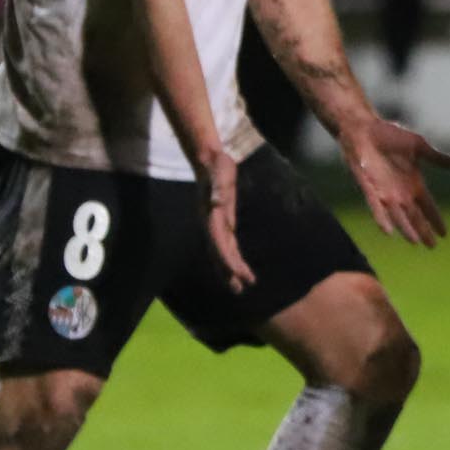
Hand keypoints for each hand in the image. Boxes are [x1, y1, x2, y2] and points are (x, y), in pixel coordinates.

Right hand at [195, 140, 254, 292]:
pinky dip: (232, 257)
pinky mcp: (223, 221)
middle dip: (229, 272)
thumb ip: (218, 187)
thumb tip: (217, 202)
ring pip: (222, 252)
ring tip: (240, 286)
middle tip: (241, 289)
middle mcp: (212, 224)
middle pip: (220, 253)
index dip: (227, 260)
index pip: (219, 243)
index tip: (237, 273)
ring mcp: (216, 224)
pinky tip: (238, 267)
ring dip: (230, 269)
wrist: (208, 160)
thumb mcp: (219, 173)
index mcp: (211, 216)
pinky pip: (227, 244)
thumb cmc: (216, 166)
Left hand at [339, 114, 449, 247]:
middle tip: (432, 246)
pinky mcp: (370, 188)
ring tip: (415, 242)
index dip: (435, 219)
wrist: (364, 129)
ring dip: (406, 228)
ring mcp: (385, 192)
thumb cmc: (389, 135)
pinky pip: (376, 207)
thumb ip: (436, 158)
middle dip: (423, 231)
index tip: (444, 234)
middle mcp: (400, 192)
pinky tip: (388, 231)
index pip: (428, 206)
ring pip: (398, 216)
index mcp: (413, 183)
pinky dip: (382, 219)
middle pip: (414, 216)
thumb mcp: (418, 146)